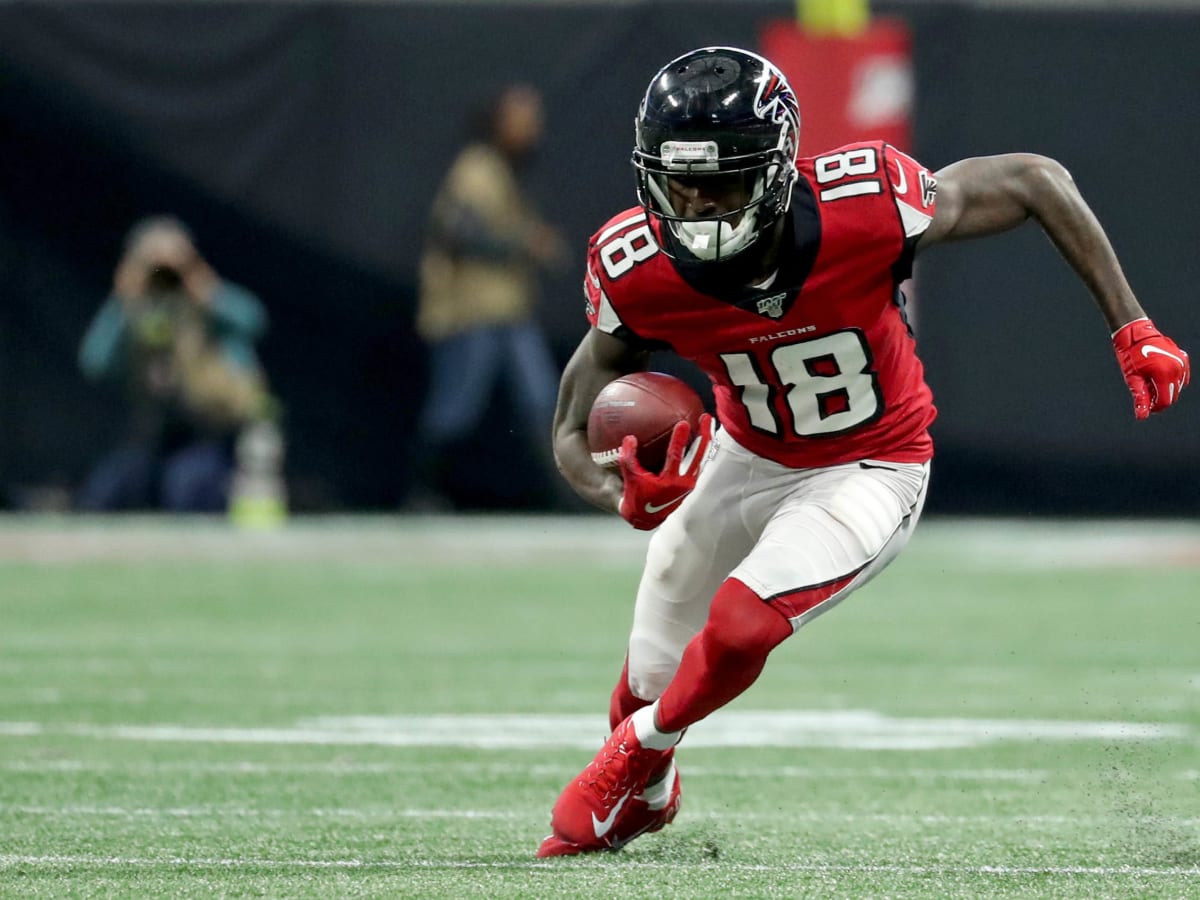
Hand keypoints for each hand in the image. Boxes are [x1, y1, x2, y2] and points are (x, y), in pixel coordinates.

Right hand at [617, 414, 713, 529]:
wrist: (646, 518)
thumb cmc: (637, 497)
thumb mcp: (630, 478)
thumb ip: (628, 458)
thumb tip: (630, 438)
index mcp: (668, 482)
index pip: (676, 457)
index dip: (679, 440)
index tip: (683, 423)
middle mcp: (683, 483)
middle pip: (698, 455)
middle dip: (703, 435)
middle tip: (706, 417)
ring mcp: (689, 484)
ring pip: (702, 458)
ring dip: (706, 441)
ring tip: (709, 424)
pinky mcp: (690, 484)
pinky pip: (699, 463)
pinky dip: (702, 450)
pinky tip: (703, 438)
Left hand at [1111, 317, 1189, 418]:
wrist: (1136, 333)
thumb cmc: (1131, 356)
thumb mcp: (1133, 379)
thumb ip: (1140, 398)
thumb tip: (1142, 416)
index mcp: (1165, 374)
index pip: (1165, 401)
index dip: (1155, 408)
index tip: (1146, 407)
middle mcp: (1177, 369)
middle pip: (1173, 395)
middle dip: (1160, 399)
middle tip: (1145, 393)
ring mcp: (1182, 363)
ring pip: (1177, 387)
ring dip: (1165, 389)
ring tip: (1149, 382)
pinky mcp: (1183, 358)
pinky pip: (1181, 376)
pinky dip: (1171, 380)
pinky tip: (1158, 376)